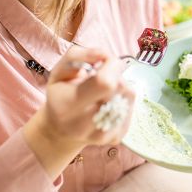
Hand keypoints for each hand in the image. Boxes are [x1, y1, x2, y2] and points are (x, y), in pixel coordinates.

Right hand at [24, 46, 134, 178]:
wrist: (61, 130)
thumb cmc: (61, 94)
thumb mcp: (59, 70)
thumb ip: (79, 55)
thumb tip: (106, 55)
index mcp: (68, 106)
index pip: (105, 82)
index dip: (111, 65)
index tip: (103, 61)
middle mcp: (85, 125)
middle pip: (120, 87)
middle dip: (115, 74)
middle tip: (102, 76)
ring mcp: (103, 134)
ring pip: (129, 95)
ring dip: (120, 85)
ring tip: (104, 90)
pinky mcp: (117, 137)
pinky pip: (131, 106)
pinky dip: (123, 98)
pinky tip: (109, 101)